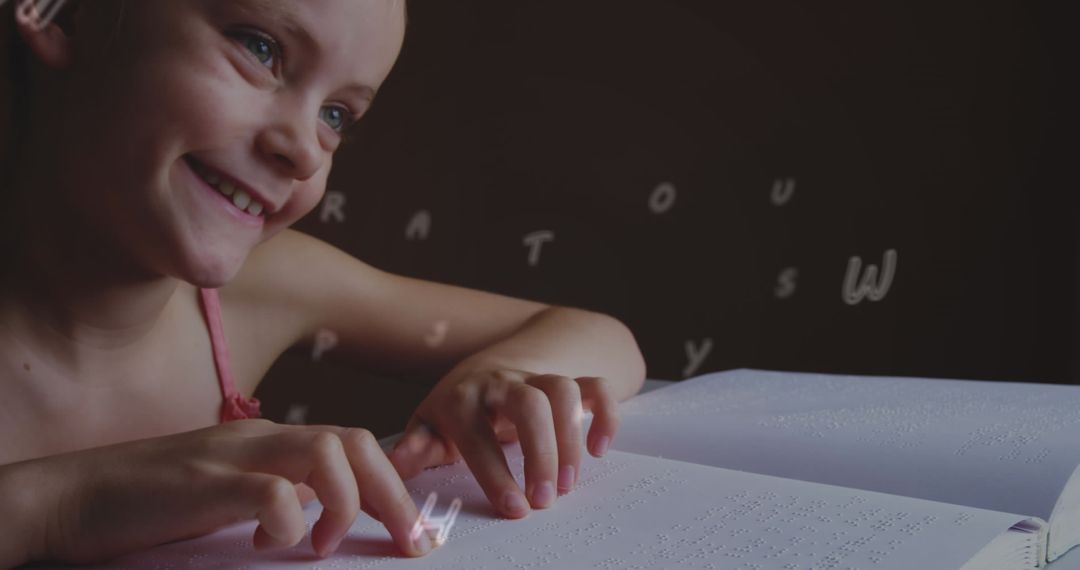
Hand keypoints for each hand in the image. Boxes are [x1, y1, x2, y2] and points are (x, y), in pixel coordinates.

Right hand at [11, 420, 434, 564]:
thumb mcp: (233, 491)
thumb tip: (330, 513)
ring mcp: (233, 454)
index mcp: (272, 440)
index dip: (395, 486)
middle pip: (356, 440)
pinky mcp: (204, 483)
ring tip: (322, 546)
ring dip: (342, 502)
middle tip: (408, 543)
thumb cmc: (154, 501)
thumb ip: (279, 490)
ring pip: (327, 451)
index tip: (415, 532)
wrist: (75, 495)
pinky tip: (270, 545)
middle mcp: (261, 437)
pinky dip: (288, 520)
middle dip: (394, 495)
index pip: (355, 443)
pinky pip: (271, 491)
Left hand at [388, 369, 620, 517]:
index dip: (497, 473)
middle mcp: (501, 383)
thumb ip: (416, 446)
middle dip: (542, 454)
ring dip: (572, 438)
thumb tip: (398, 463)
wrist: (488, 364)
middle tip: (548, 500)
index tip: (515, 509)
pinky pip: (595, 385)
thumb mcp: (428, 424)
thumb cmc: (456, 408)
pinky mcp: (567, 380)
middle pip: (530, 405)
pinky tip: (599, 448)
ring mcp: (536, 378)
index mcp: (462, 398)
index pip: (479, 435)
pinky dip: (605, 414)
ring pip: (563, 390)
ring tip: (570, 483)